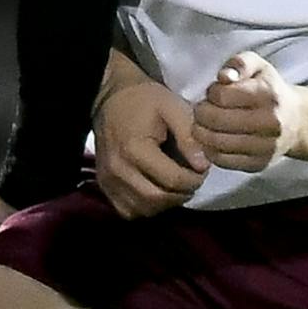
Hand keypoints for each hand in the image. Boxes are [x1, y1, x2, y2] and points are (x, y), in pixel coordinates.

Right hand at [92, 76, 207, 218]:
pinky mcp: (104, 186)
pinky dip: (146, 207)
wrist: (111, 98)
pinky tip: (156, 191)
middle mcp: (117, 169)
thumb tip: (203, 166)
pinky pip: (128, 210)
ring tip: (176, 186)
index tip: (202, 170)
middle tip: (192, 181)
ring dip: (166, 203)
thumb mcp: (173, 108)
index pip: (172, 180)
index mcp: (134, 149)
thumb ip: (189, 137)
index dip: (194, 180)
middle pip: (157, 200)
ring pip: (143, 209)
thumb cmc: (145, 100)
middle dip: (181, 194)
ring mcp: (108, 180)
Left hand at [193, 51, 306, 172]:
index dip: (211, 93)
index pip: (222, 96)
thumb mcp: (258, 67)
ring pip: (216, 143)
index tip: (214, 93)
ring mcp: (265, 147)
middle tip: (202, 109)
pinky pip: (222, 161)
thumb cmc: (270, 90)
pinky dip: (210, 150)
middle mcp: (269, 122)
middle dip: (201, 113)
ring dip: (201, 132)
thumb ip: (239, 64)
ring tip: (204, 124)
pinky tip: (213, 139)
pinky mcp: (258, 164)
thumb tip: (224, 77)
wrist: (297, 121)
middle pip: (216, 120)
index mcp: (268, 94)